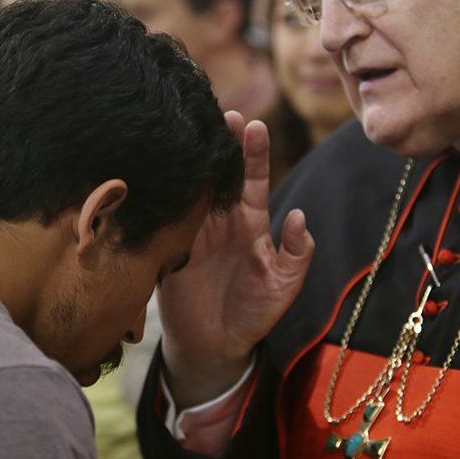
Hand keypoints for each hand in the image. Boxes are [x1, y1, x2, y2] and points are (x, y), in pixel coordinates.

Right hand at [159, 111, 314, 407]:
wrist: (214, 345)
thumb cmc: (254, 313)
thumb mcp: (284, 286)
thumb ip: (296, 254)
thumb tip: (298, 216)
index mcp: (250, 222)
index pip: (253, 179)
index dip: (253, 152)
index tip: (253, 125)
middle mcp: (220, 219)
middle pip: (219, 173)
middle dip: (220, 143)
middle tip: (218, 113)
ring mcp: (192, 230)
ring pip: (192, 188)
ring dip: (191, 162)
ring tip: (187, 132)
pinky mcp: (168, 245)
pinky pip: (167, 216)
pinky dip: (164, 194)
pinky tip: (161, 169)